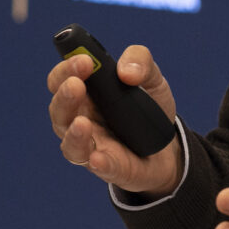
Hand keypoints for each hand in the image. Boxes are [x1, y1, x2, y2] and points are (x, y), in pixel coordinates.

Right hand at [46, 45, 181, 195]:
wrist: (168, 146)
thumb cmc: (148, 108)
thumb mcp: (151, 77)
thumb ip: (140, 61)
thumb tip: (127, 71)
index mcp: (84, 94)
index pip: (61, 80)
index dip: (66, 69)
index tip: (83, 60)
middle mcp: (79, 120)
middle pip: (59, 111)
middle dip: (64, 96)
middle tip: (76, 84)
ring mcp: (92, 146)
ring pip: (70, 144)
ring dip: (73, 134)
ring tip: (82, 123)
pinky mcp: (109, 168)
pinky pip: (99, 167)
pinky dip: (98, 163)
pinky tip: (99, 158)